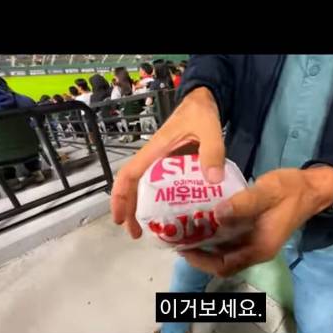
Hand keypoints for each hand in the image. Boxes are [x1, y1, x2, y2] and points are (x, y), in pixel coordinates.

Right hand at [110, 87, 224, 237]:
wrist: (204, 99)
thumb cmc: (200, 111)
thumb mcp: (209, 127)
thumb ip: (212, 150)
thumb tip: (212, 180)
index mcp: (155, 150)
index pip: (129, 175)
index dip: (120, 197)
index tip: (119, 219)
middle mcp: (154, 158)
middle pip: (133, 186)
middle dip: (129, 210)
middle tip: (137, 234)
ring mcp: (163, 163)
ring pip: (145, 188)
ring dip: (143, 208)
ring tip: (151, 230)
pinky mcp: (174, 166)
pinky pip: (162, 186)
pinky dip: (161, 201)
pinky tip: (171, 215)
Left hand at [180, 166, 332, 276]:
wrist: (312, 187)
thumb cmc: (291, 190)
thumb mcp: (268, 192)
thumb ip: (243, 204)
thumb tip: (217, 214)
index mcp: (260, 247)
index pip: (225, 265)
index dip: (201, 260)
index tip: (182, 247)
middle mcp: (255, 250)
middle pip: (221, 261)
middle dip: (199, 252)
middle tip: (177, 236)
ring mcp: (255, 241)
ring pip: (224, 250)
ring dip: (205, 242)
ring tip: (184, 227)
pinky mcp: (254, 231)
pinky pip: (230, 238)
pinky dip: (215, 232)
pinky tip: (203, 217)